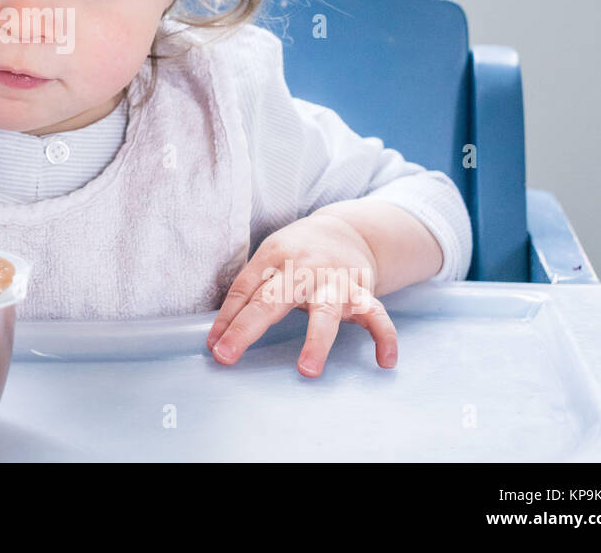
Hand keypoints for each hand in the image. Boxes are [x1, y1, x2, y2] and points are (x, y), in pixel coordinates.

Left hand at [205, 213, 396, 376]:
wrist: (347, 230)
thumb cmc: (296, 252)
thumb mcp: (266, 260)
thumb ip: (245, 295)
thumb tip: (217, 337)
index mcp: (274, 258)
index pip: (245, 290)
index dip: (228, 320)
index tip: (215, 349)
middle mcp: (304, 269)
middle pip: (273, 300)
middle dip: (250, 327)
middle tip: (229, 354)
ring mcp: (335, 282)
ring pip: (326, 312)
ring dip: (317, 341)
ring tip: (307, 370)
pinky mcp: (362, 293)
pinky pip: (377, 316)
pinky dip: (385, 337)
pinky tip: (385, 361)